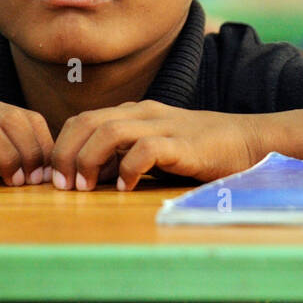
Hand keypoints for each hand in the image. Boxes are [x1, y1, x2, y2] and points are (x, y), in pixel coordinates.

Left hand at [47, 100, 260, 191]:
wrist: (249, 140)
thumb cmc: (200, 150)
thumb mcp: (154, 149)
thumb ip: (122, 157)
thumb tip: (87, 178)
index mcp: (132, 113)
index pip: (81, 121)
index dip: (60, 148)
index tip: (53, 179)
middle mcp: (143, 114)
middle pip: (86, 121)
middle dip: (65, 154)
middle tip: (61, 185)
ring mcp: (163, 126)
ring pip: (109, 131)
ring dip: (89, 160)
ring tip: (86, 188)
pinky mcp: (183, 144)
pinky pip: (145, 149)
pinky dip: (128, 168)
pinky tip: (127, 187)